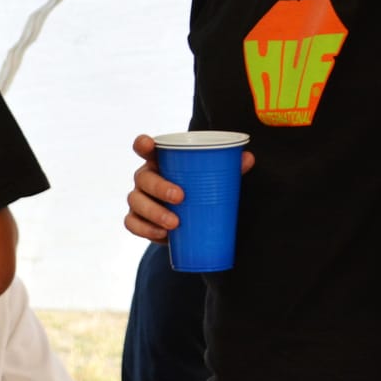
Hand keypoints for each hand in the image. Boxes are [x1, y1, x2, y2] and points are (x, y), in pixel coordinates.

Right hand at [124, 133, 252, 241]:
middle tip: (180, 198)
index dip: (142, 144)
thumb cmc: (197, 188)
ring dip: (154, 213)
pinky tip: (162, 235)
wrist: (189, 214)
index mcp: (159, 161)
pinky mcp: (138, 220)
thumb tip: (248, 158)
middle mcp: (145, 178)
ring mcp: (139, 199)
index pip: (143, 148)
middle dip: (159, 187)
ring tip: (174, 224)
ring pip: (135, 202)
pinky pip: (132, 224)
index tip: (148, 145)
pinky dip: (145, 230)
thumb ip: (227, 167)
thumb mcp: (211, 176)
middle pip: (142, 178)